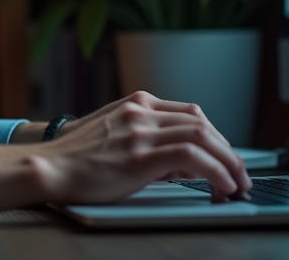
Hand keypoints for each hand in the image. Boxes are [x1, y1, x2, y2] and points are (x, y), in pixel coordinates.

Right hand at [0, 91, 250, 207]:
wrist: (48, 167)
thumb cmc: (75, 158)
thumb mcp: (113, 136)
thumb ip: (147, 141)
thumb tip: (183, 164)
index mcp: (136, 103)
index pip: (191, 113)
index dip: (215, 136)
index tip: (225, 157)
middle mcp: (141, 111)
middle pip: (202, 122)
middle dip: (227, 149)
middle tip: (239, 173)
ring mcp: (141, 131)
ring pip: (203, 136)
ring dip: (228, 161)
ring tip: (237, 183)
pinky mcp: (141, 156)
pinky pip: (193, 158)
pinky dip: (215, 171)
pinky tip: (222, 186)